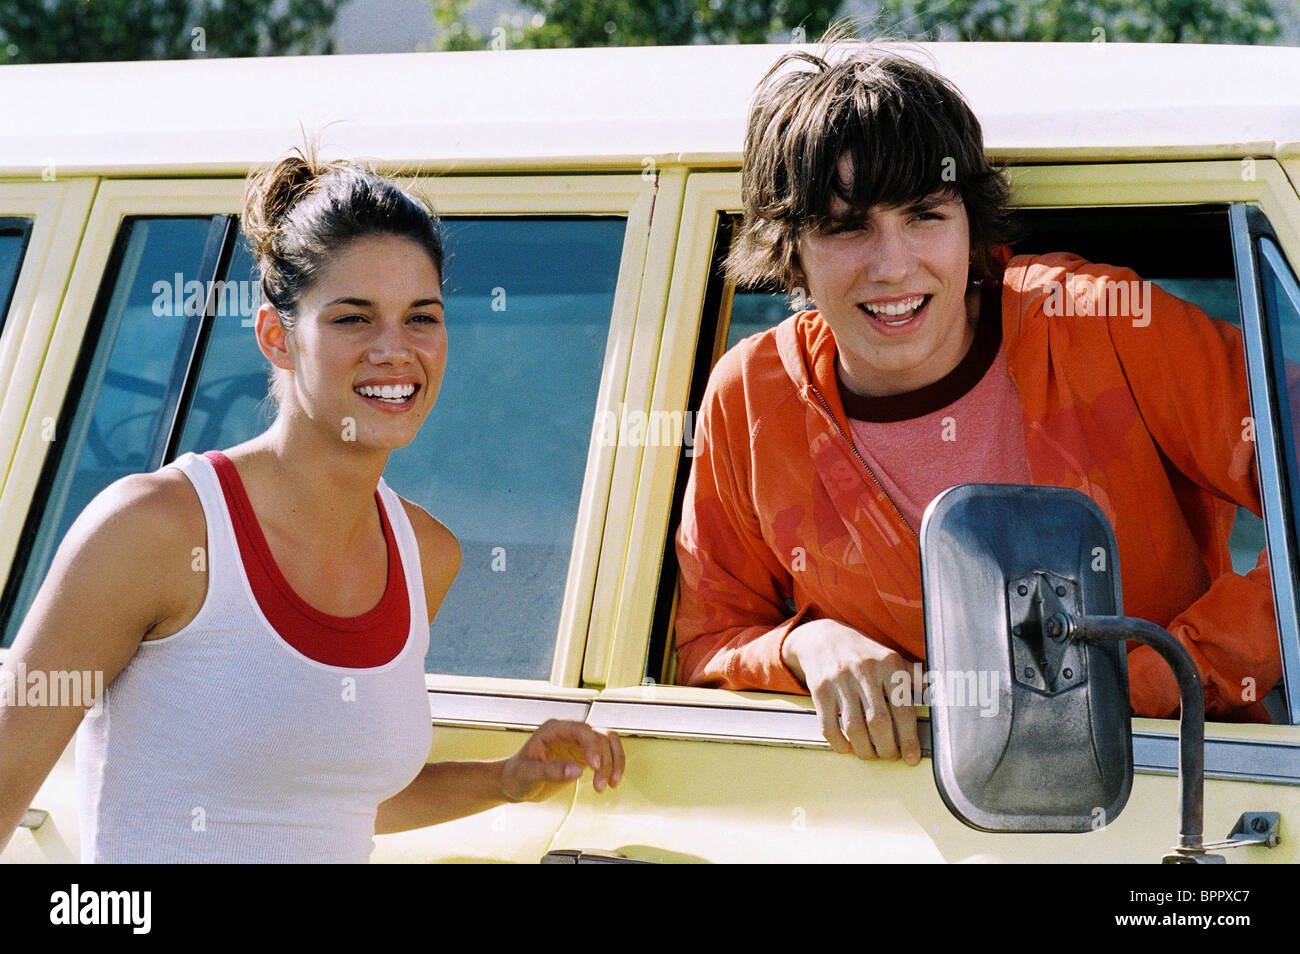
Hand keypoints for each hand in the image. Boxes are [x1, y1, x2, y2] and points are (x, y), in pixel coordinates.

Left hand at [498, 720, 624, 802]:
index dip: (592, 746)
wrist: (514, 784)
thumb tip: (578, 770)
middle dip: (605, 760)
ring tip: (610, 785)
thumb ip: (551, 771)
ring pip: (608, 743)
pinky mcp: (583, 755)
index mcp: (553, 729)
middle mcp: (568, 732)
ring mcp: (577, 742)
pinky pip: (606, 755)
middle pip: (599, 736)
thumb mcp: (528, 774)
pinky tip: (611, 783)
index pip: (581, 729)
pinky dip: (613, 767)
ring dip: (614, 762)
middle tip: (600, 786)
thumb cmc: (516, 776)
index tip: (595, 767)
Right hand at [781, 619, 920, 764]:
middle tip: (890, 755)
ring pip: (854, 728)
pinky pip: (829, 726)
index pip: (903, 709)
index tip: (911, 758)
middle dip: (887, 748)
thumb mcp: (891, 658)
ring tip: (871, 754)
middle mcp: (864, 671)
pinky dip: (840, 744)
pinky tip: (848, 748)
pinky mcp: (820, 690)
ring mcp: (840, 681)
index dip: (909, 739)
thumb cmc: (863, 654)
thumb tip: (936, 694)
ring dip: (865, 750)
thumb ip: (913, 677)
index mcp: (889, 664)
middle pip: (879, 722)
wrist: (823, 638)